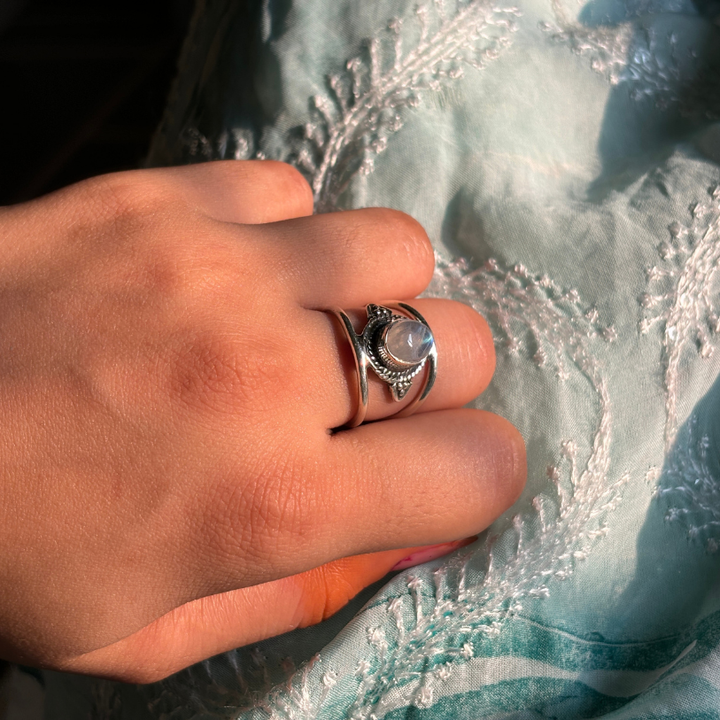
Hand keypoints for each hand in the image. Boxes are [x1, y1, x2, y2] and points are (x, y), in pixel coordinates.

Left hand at [0, 161, 524, 680]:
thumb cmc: (11, 549)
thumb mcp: (157, 631)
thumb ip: (307, 589)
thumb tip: (407, 534)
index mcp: (273, 503)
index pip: (476, 469)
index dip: (476, 474)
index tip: (442, 470)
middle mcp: (266, 374)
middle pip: (462, 344)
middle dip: (438, 381)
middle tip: (372, 398)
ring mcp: (216, 267)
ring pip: (396, 249)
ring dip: (374, 295)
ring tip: (309, 322)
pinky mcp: (161, 199)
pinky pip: (289, 194)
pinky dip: (282, 237)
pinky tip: (230, 274)